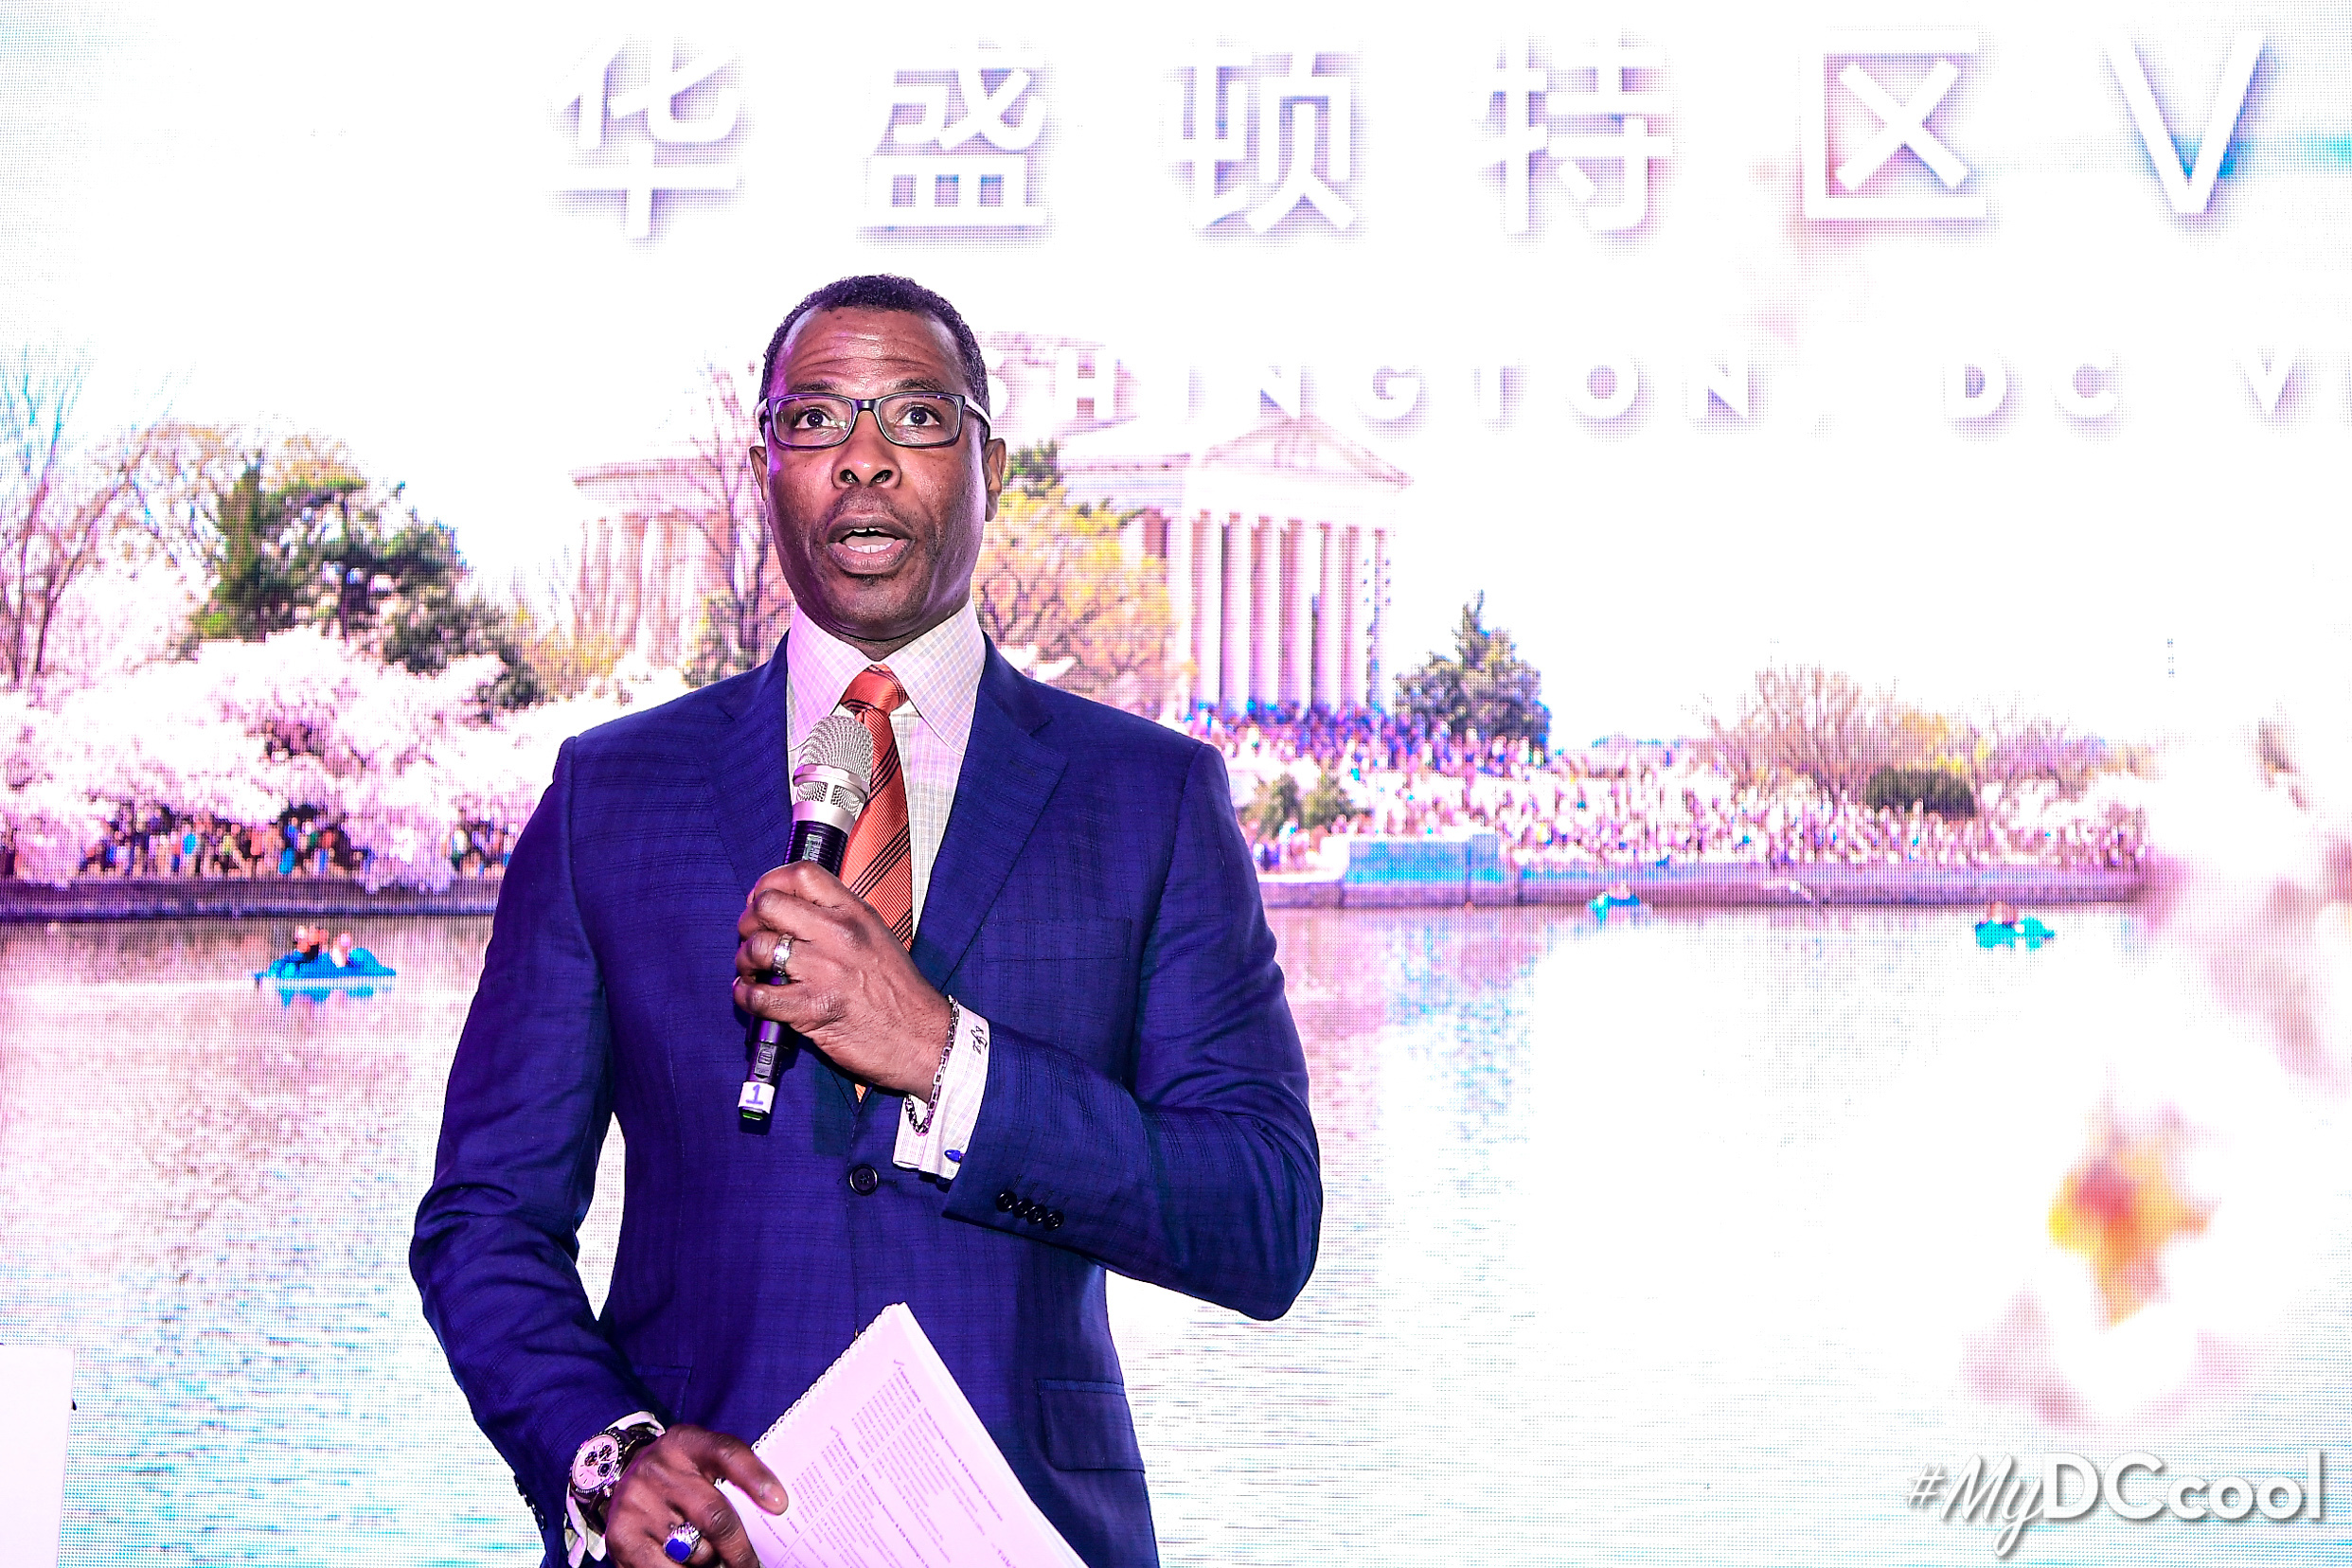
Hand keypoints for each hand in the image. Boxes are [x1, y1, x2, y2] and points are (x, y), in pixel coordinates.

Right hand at [605, 1426, 784, 1567]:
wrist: (619, 1477)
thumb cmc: (677, 1473)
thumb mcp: (701, 1460)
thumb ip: (730, 1478)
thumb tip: (771, 1513)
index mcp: (687, 1443)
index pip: (726, 1453)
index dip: (755, 1478)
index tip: (780, 1505)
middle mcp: (660, 1469)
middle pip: (714, 1515)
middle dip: (739, 1549)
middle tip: (751, 1565)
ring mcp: (638, 1503)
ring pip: (694, 1550)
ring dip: (712, 1563)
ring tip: (717, 1563)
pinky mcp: (622, 1536)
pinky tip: (690, 1567)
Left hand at [734, 861, 950, 1096]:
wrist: (924, 1039)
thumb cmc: (901, 993)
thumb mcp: (877, 937)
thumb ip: (840, 919)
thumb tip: (794, 910)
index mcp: (855, 914)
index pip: (802, 874)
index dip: (770, 882)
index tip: (762, 898)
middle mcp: (838, 935)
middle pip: (769, 905)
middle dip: (749, 921)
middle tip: (753, 937)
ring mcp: (824, 971)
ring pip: (758, 948)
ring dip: (745, 960)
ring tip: (752, 971)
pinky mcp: (813, 1008)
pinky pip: (757, 996)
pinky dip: (745, 996)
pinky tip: (751, 996)